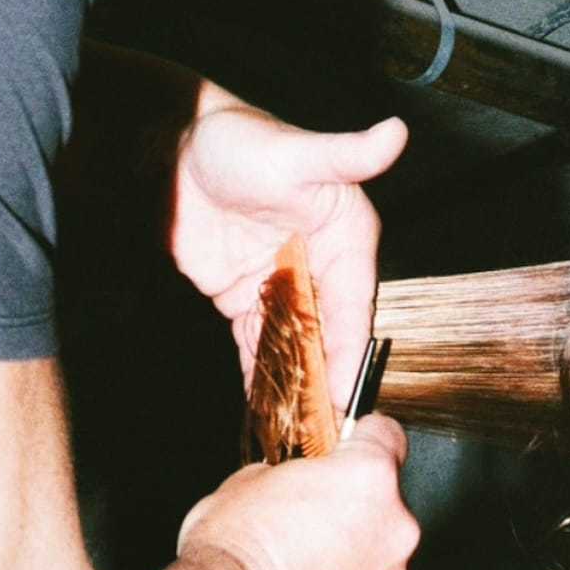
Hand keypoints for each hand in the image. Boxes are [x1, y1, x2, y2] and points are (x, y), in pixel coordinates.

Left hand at [170, 95, 407, 404]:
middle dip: (324, 383)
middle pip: (328, 335)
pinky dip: (261, 377)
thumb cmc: (243, 140)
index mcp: (346, 238)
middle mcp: (320, 265)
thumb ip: (347, 153)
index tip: (345, 395)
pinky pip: (258, 344)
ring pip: (295, 346)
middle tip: (319, 434)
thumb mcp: (298, 153)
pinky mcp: (244, 295)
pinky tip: (263, 412)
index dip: (348, 354)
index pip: (353, 307)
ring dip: (295, 387)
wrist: (173, 146)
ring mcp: (282, 283)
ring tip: (295, 436)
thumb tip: (395, 133)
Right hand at [176, 415, 416, 569]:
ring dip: (351, 555)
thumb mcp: (249, 480)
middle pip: (384, 502)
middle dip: (353, 507)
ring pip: (378, 554)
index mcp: (368, 476)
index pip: (387, 435)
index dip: (364, 438)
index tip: (351, 446)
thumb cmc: (235, 551)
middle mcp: (393, 526)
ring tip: (303, 568)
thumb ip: (289, 474)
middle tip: (309, 518)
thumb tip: (286, 481)